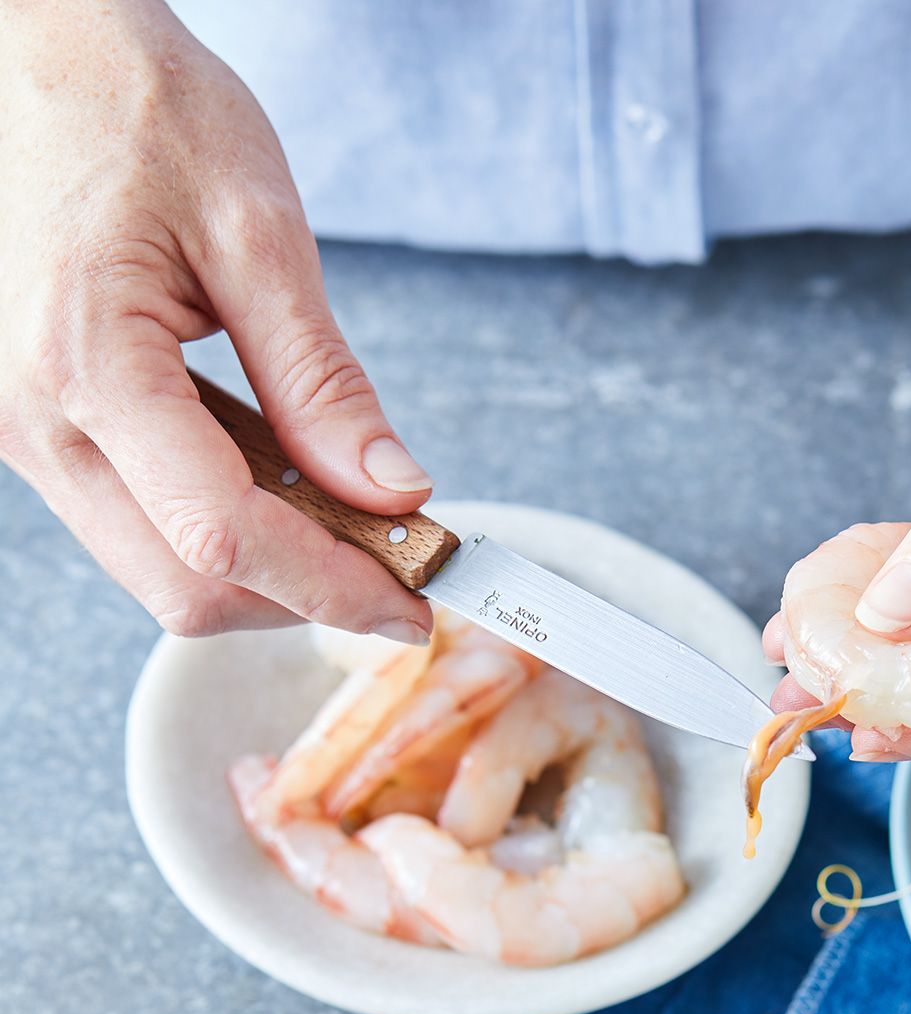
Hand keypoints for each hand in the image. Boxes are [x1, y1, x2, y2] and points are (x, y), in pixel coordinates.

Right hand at [0, 0, 434, 642]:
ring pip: (158, 564)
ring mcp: (22, 429)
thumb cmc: (133, 106)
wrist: (28, 47)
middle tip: (397, 569)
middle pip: (185, 584)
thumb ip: (322, 382)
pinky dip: (223, 529)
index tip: (413, 604)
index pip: (226, 538)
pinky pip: (136, 520)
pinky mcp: (37, 423)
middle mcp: (32, 419)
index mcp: (84, 365)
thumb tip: (390, 491)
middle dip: (304, 597)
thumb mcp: (255, 231)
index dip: (332, 589)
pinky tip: (282, 485)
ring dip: (267, 568)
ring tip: (350, 521)